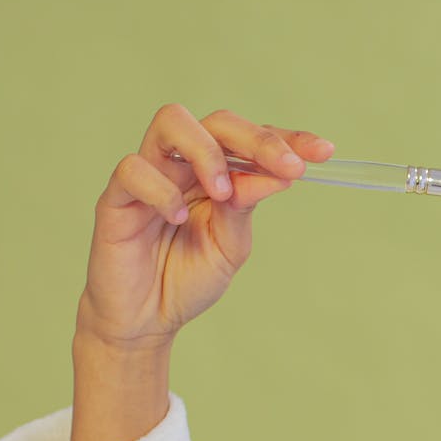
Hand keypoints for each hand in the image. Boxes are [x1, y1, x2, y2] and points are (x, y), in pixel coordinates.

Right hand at [77, 103, 334, 346]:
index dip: (288, 140)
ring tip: (223, 193)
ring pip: (171, 123)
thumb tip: (279, 174)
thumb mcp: (231, 244)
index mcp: (216, 172)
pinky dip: (162, 190)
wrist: (145, 320)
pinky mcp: (116, 197)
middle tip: (288, 167)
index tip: (323, 152)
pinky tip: (179, 219)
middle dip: (258, 139)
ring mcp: (150, 175)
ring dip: (207, 152)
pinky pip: (134, 170)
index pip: (251, 139)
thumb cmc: (186, 278)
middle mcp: (183, 165)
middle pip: (217, 120)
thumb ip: (246, 207)